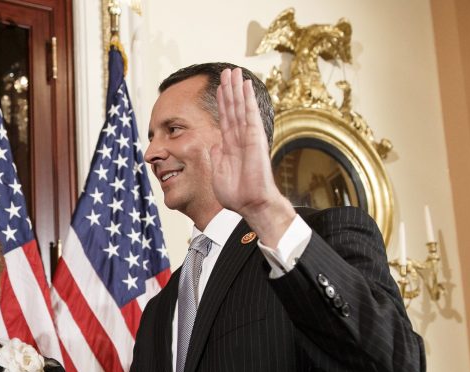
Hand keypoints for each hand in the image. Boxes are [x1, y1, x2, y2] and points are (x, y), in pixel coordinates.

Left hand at [211, 67, 294, 245]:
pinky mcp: (255, 137)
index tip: (219, 88)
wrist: (250, 203)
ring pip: (240, 106)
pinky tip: (245, 84)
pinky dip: (247, 98)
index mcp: (230, 146)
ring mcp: (248, 136)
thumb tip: (214, 144)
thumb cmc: (236, 194)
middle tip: (226, 71)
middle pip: (233, 108)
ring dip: (236, 88)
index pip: (225, 119)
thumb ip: (217, 156)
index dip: (222, 103)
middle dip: (229, 89)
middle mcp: (239, 138)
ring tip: (234, 70)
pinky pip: (250, 113)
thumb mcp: (218, 172)